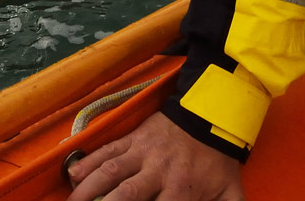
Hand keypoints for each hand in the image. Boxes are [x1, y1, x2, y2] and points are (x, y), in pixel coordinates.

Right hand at [65, 112, 244, 200]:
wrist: (213, 112)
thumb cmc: (219, 159)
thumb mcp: (230, 193)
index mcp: (182, 189)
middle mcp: (158, 172)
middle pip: (127, 195)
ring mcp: (143, 152)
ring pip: (111, 171)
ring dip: (88, 189)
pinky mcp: (134, 137)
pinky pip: (109, 149)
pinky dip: (90, 161)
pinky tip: (74, 174)